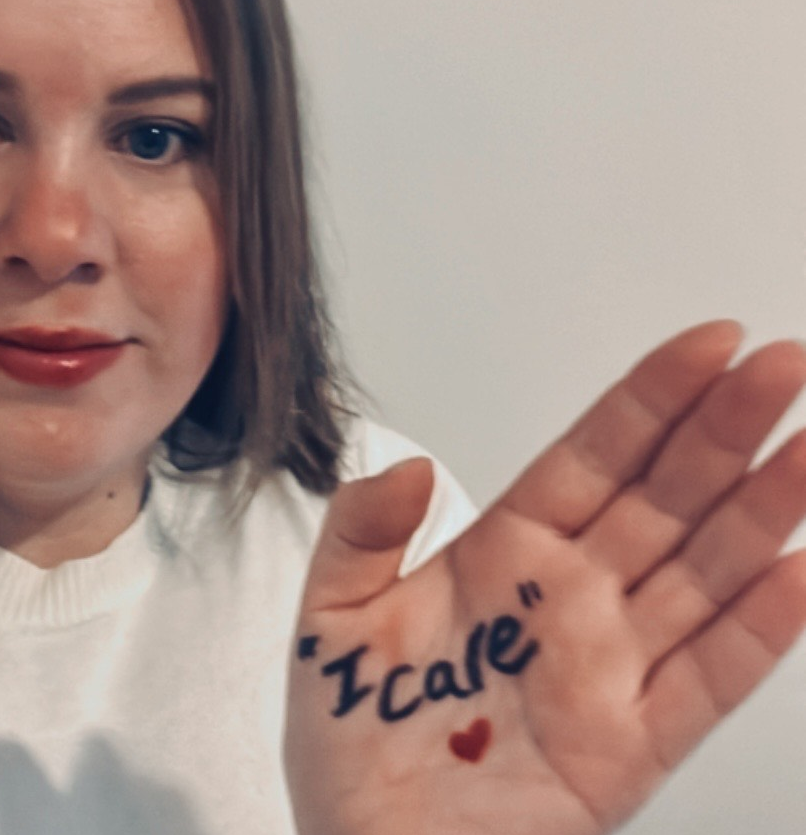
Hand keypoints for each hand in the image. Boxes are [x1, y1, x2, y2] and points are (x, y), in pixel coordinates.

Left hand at [285, 321, 805, 834]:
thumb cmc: (348, 737)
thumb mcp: (329, 613)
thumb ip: (363, 529)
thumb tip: (411, 466)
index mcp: (503, 550)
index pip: (593, 455)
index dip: (651, 400)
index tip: (710, 344)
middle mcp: (568, 595)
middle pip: (663, 495)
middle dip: (723, 429)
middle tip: (781, 366)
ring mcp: (609, 665)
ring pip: (704, 570)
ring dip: (763, 509)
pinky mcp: (632, 743)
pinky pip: (711, 678)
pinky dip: (761, 628)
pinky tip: (799, 572)